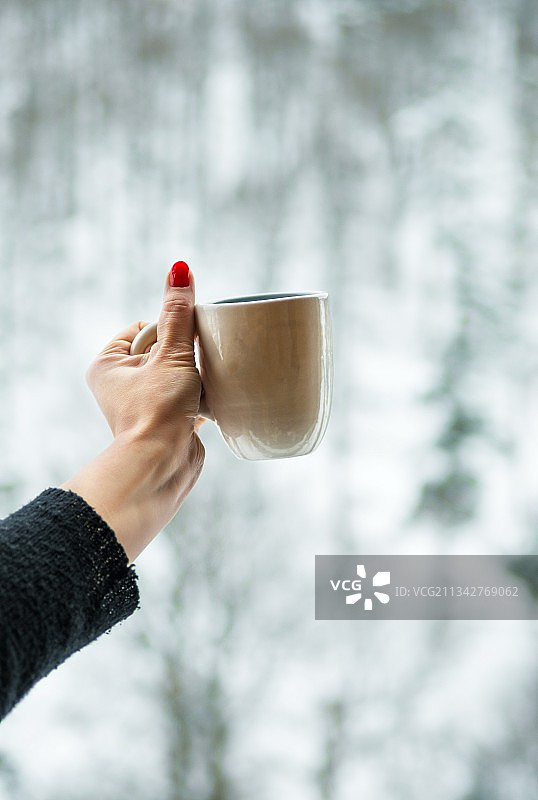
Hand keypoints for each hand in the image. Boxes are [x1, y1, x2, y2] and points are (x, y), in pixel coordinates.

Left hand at [60, 264, 204, 562]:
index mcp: (107, 364)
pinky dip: (202, 397)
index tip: (182, 343)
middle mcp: (120, 385)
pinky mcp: (167, 422)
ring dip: (196, 376)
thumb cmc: (157, 411)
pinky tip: (212, 400)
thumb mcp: (171, 354)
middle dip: (185, 354)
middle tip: (197, 362)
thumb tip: (179, 269)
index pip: (142, 328)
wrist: (163, 467)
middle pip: (163, 350)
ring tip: (205, 382)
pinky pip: (188, 398)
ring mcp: (144, 405)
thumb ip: (179, 314)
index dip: (167, 330)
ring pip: (178, 375)